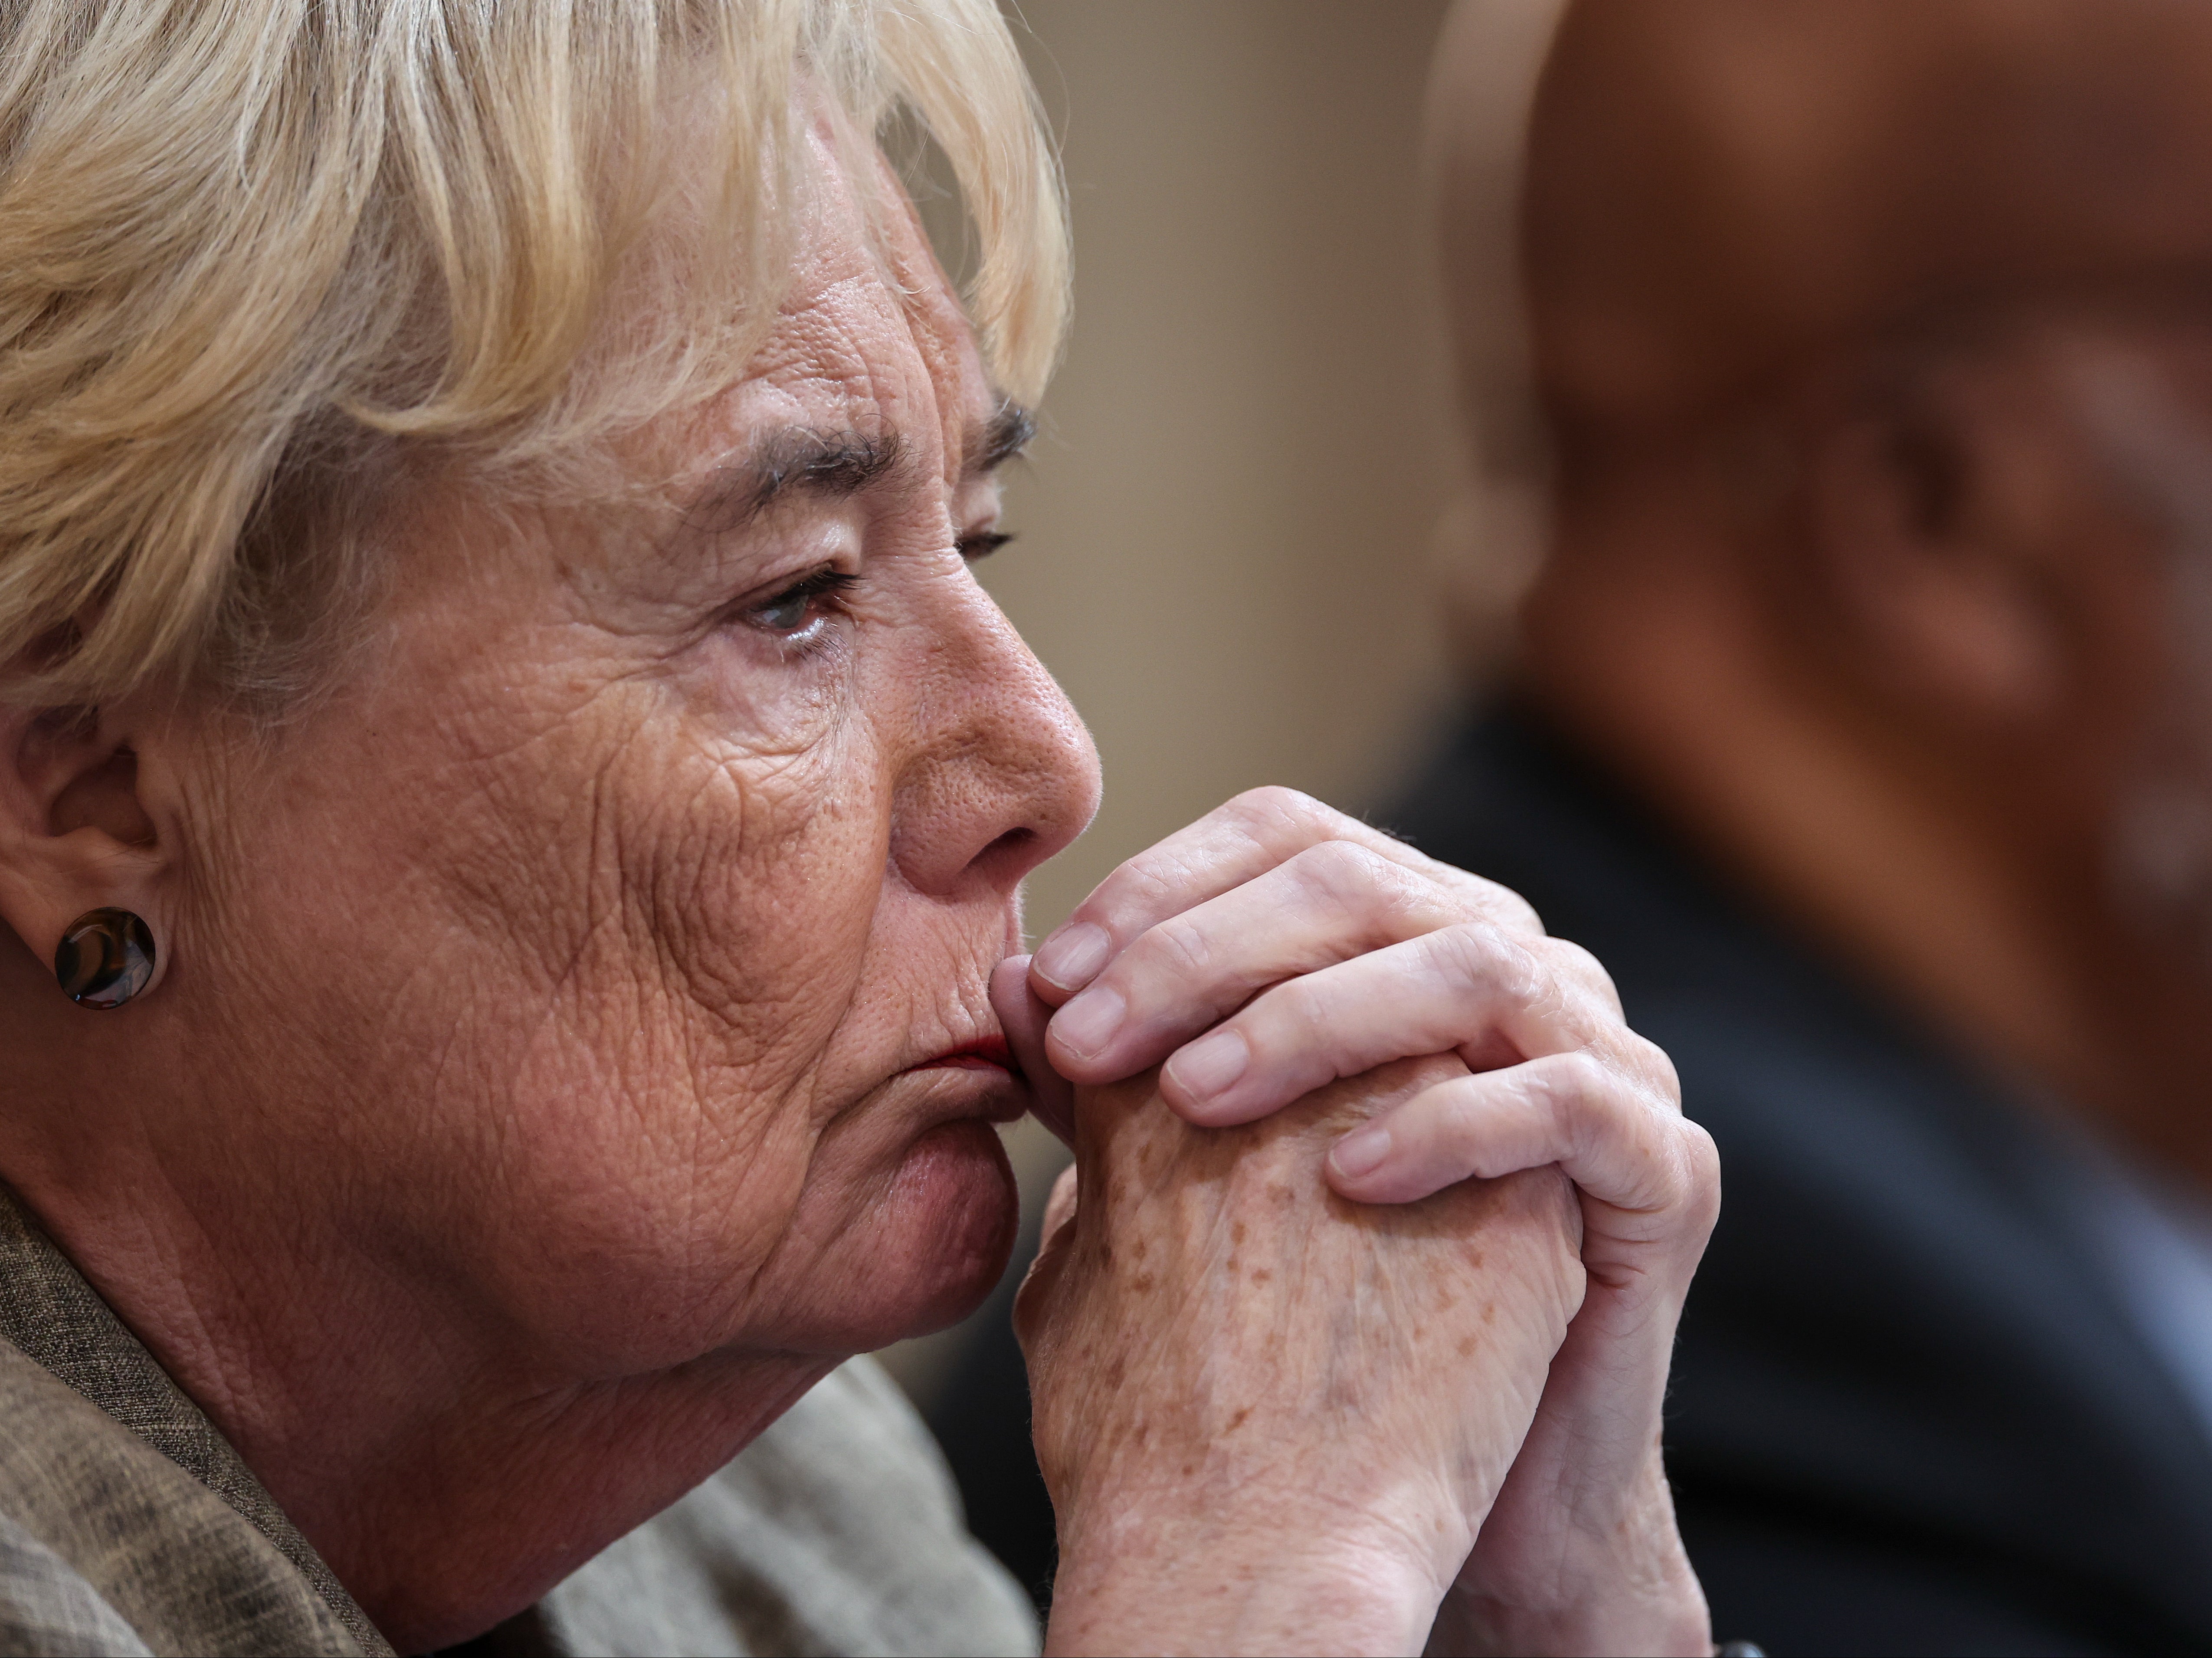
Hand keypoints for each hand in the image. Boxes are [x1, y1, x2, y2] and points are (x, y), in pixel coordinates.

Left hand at [993, 788, 1715, 1655]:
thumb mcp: (1199, 1177)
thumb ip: (1124, 1081)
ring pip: (1474, 962)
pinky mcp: (1663, 1168)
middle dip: (1205, 948)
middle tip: (1085, 1040)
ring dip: (1315, 1016)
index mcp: (1405, 940)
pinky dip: (1455, 1123)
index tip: (1051, 981)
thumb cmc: (1311, 1318)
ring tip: (1194, 1098)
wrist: (1458, 1484)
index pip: (1287, 837)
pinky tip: (1348, 1177)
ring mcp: (1601, 1056)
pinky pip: (1574, 1102)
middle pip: (1364, 881)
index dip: (1163, 885)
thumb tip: (1014, 988)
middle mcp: (1510, 966)